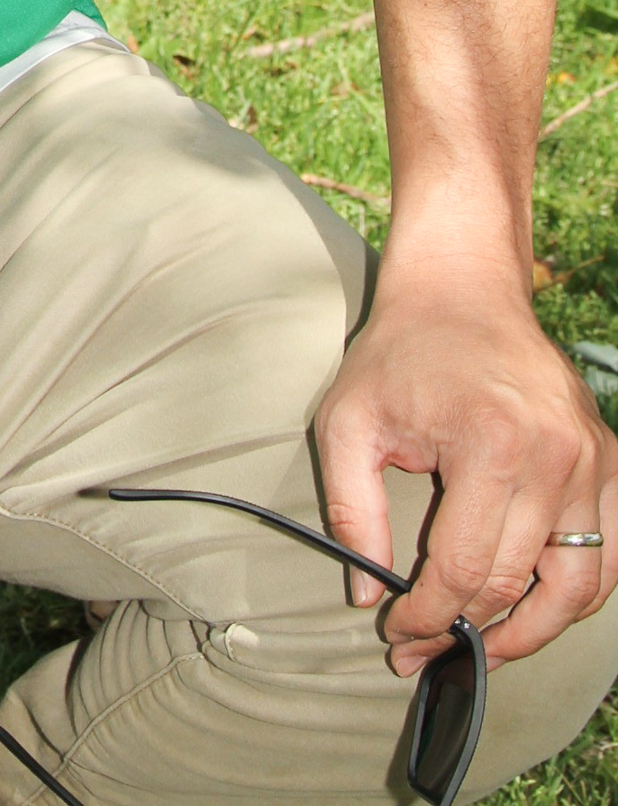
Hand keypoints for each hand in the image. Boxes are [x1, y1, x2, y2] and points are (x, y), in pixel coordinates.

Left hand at [316, 254, 617, 667]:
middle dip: (469, 631)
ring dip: (533, 631)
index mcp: (492, 445)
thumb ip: (352, 511)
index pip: (467, 570)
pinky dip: (577, 593)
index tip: (398, 635)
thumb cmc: (398, 353)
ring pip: (579, 587)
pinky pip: (608, 552)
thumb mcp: (347, 422)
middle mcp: (556, 457)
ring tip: (486, 648)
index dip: (429, 617)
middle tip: (428, 651)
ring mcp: (592, 460)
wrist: (461, 289)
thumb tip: (366, 596)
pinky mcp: (608, 460)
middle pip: (519, 583)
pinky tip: (534, 607)